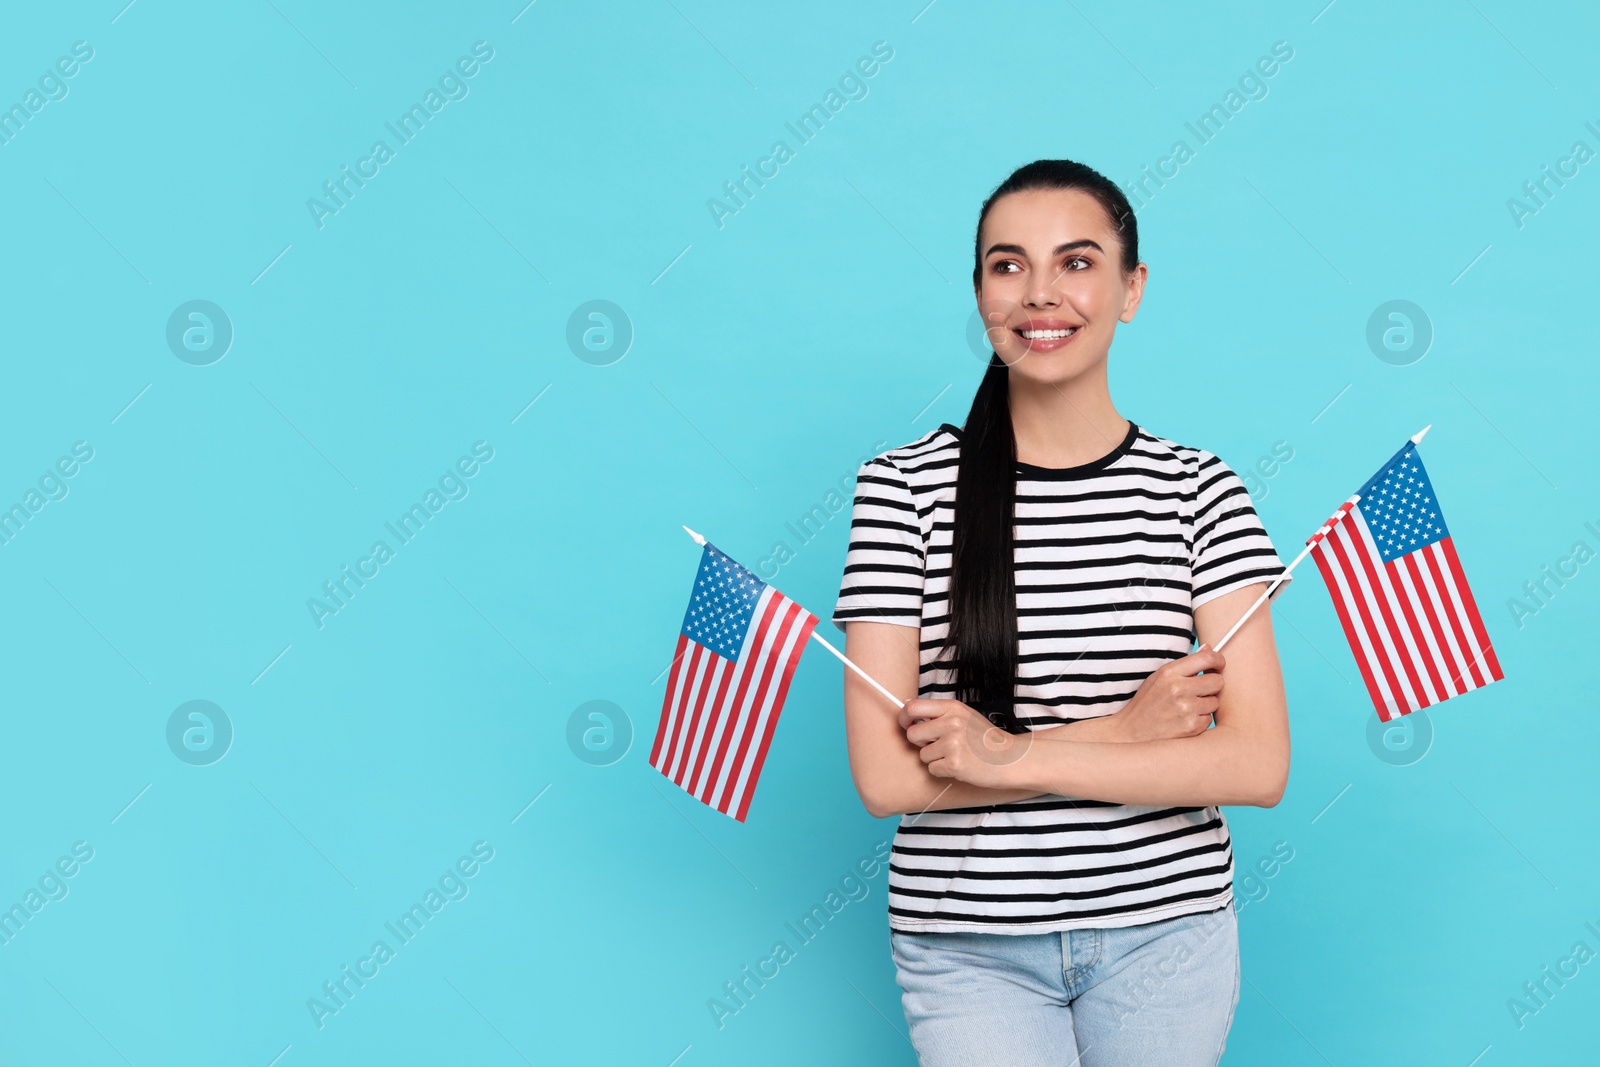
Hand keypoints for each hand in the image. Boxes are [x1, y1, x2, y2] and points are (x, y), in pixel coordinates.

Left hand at [897, 698, 1026, 787]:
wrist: (1009, 758)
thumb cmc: (985, 739)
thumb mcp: (965, 715)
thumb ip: (940, 714)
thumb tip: (909, 712)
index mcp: (952, 708)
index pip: (913, 708)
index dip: (903, 718)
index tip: (906, 724)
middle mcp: (951, 723)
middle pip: (912, 734)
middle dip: (920, 743)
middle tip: (938, 745)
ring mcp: (952, 743)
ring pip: (922, 755)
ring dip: (935, 759)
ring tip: (955, 755)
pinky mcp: (954, 763)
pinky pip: (932, 769)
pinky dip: (943, 771)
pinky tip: (959, 765)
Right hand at [1113, 646, 1225, 741]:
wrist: (1131, 733)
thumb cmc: (1146, 704)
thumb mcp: (1158, 678)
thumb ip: (1184, 665)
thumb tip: (1209, 648)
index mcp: (1169, 672)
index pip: (1207, 658)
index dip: (1218, 660)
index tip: (1218, 665)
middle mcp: (1178, 688)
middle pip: (1217, 681)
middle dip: (1212, 686)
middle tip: (1200, 691)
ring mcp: (1186, 708)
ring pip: (1215, 702)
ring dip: (1205, 705)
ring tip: (1186, 709)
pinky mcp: (1191, 727)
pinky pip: (1209, 719)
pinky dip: (1200, 721)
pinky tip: (1184, 721)